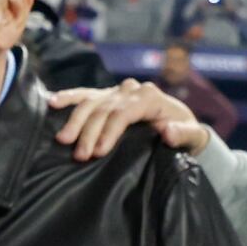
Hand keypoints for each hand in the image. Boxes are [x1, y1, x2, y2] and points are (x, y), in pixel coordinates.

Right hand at [48, 78, 210, 160]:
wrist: (180, 128)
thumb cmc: (186, 134)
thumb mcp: (193, 136)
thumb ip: (184, 134)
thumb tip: (166, 130)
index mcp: (151, 96)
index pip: (123, 112)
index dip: (109, 131)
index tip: (98, 152)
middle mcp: (132, 90)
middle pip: (103, 109)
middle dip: (89, 132)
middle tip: (79, 155)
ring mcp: (116, 91)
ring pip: (90, 102)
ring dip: (74, 121)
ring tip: (63, 140)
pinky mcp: (105, 96)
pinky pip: (84, 95)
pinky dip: (68, 97)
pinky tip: (52, 102)